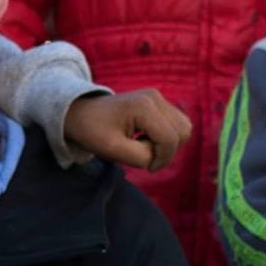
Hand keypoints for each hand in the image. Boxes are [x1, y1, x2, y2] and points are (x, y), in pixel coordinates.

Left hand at [61, 88, 192, 172]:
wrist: (81, 113)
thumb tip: (161, 154)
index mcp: (144, 106)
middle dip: (167, 151)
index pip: (169, 139)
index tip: (147, 168)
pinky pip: (177, 124)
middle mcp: (155, 97)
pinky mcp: (158, 101)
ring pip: (184, 128)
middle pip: (183, 132)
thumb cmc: (93, 132)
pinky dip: (167, 137)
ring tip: (143, 145)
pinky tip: (145, 138)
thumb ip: (141, 156)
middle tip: (143, 156)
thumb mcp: (113, 151)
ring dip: (168, 144)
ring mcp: (158, 97)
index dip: (162, 159)